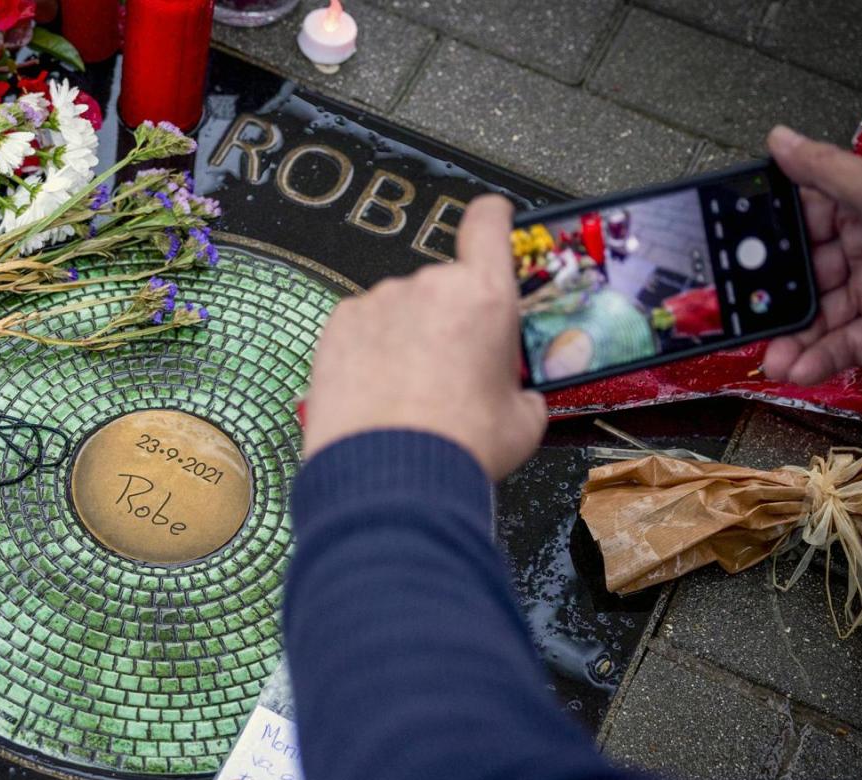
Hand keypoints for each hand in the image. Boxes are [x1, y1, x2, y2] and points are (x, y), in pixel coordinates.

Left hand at [302, 195, 545, 480]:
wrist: (390, 476)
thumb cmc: (460, 446)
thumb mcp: (523, 422)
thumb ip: (523, 391)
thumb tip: (520, 397)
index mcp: (485, 296)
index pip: (489, 223)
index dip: (492, 221)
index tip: (492, 225)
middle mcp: (430, 285)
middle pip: (445, 286)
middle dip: (448, 319)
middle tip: (449, 372)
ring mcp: (379, 302)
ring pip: (400, 309)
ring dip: (405, 337)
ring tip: (406, 394)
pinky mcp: (338, 324)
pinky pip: (362, 327)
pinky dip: (368, 351)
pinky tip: (375, 392)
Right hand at [761, 126, 861, 383]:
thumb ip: (823, 170)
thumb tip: (778, 137)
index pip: (802, 221)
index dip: (769, 242)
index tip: (733, 260)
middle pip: (804, 277)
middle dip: (774, 302)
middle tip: (745, 319)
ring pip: (820, 317)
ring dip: (794, 341)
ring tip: (775, 360)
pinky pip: (845, 344)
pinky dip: (822, 359)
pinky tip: (801, 369)